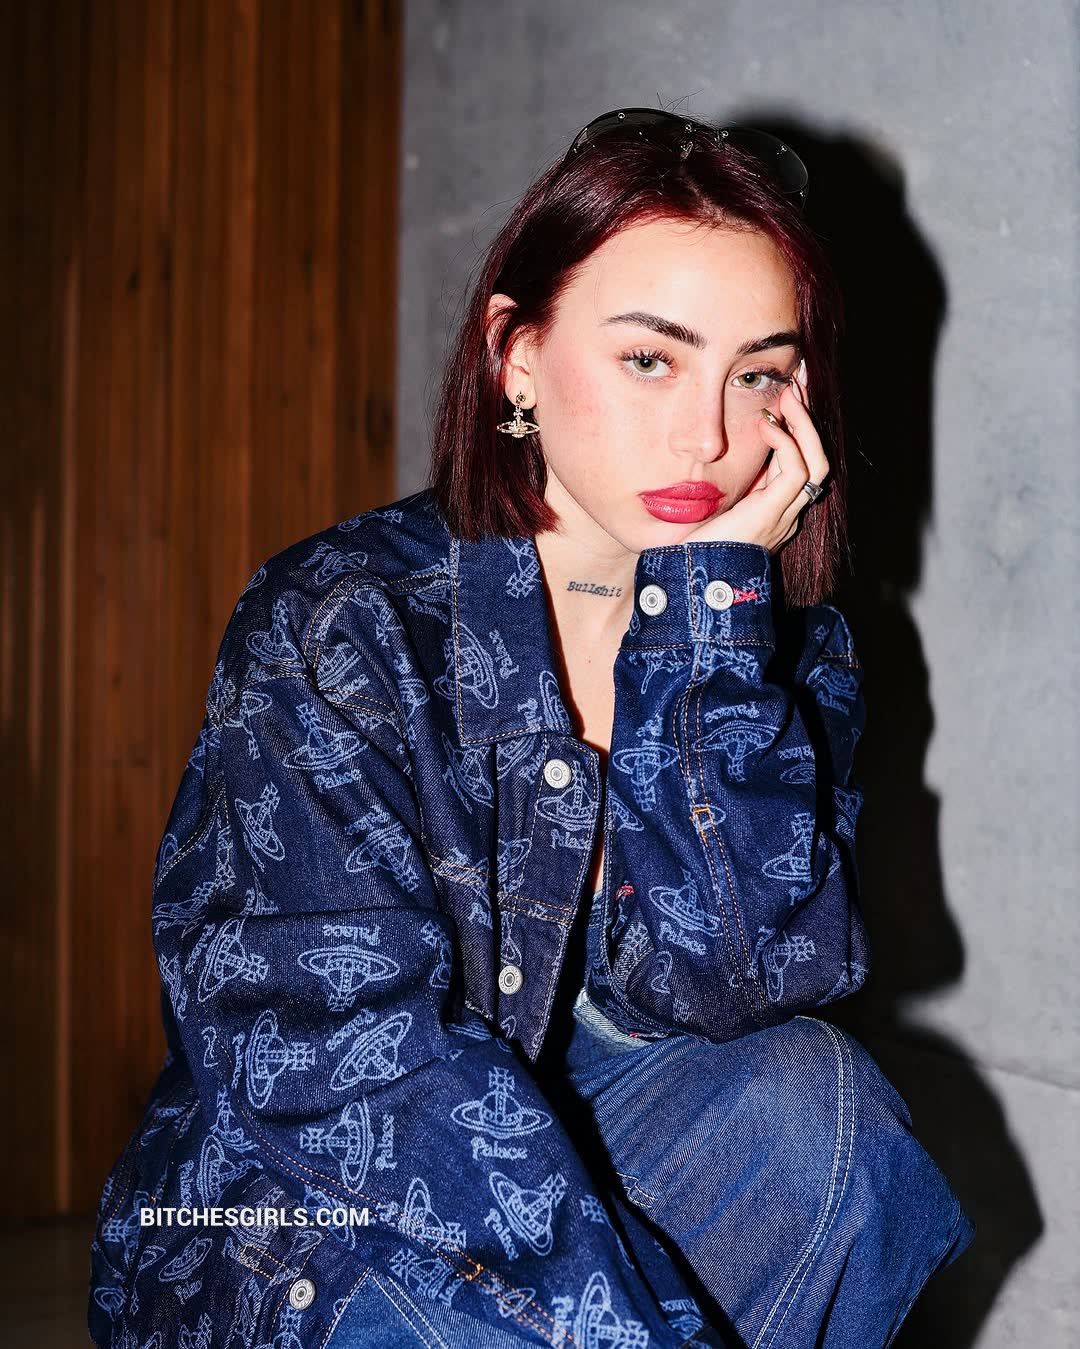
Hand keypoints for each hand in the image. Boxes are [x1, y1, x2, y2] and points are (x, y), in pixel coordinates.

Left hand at [684, 360, 828, 554]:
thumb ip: (720, 479)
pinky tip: (767, 425)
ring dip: (803, 424)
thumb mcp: (710, 502)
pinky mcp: (773, 514)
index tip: (786, 393)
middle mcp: (786, 511)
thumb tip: (705, 447)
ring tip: (788, 394)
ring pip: (816, 461)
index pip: (799, 461)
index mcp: (773, 508)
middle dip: (808, 418)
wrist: (689, 579)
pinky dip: (786, 443)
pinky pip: (798, 472)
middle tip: (797, 382)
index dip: (797, 427)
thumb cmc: (692, 545)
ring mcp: (783, 514)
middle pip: (816, 457)